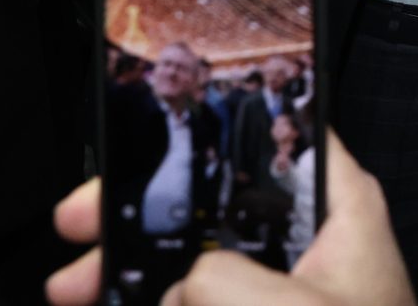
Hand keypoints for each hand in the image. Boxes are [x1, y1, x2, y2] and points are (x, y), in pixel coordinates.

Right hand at [46, 133, 417, 305]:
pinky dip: (165, 303)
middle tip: (82, 225)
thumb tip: (178, 289)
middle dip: (144, 216)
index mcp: (337, 206)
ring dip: (140, 273)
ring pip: (201, 265)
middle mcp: (313, 240)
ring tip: (80, 286)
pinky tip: (121, 303)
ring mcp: (288, 289)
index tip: (140, 145)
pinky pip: (207, 301)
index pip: (276, 134)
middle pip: (215, 204)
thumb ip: (222, 281)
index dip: (207, 129)